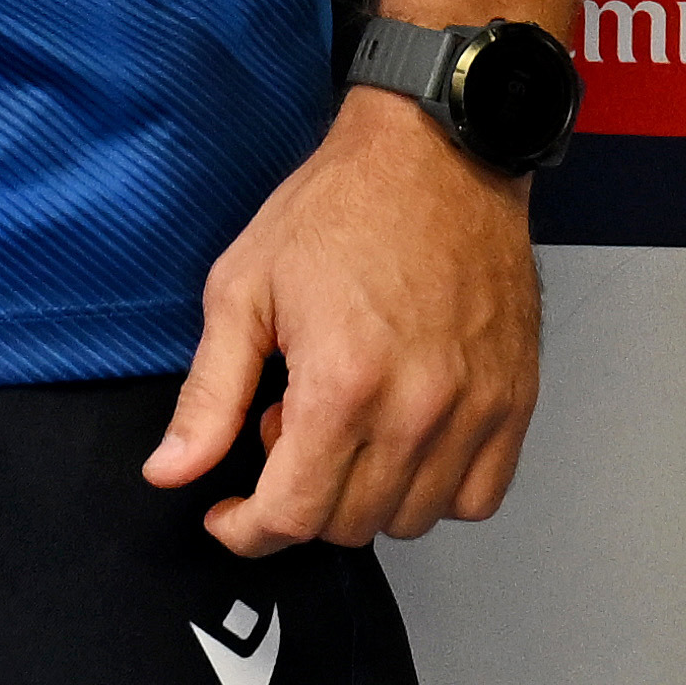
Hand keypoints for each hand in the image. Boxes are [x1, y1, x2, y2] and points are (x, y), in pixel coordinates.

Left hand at [147, 92, 541, 551]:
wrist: (439, 154)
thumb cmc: (339, 209)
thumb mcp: (244, 288)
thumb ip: (209, 393)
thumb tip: (170, 473)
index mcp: (342, 384)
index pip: (291, 516)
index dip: (246, 530)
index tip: (228, 513)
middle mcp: (417, 409)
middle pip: (348, 525)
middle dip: (301, 498)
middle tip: (291, 424)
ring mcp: (475, 409)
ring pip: (412, 519)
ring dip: (366, 495)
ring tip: (349, 419)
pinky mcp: (515, 400)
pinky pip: (477, 497)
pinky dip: (437, 489)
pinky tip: (406, 437)